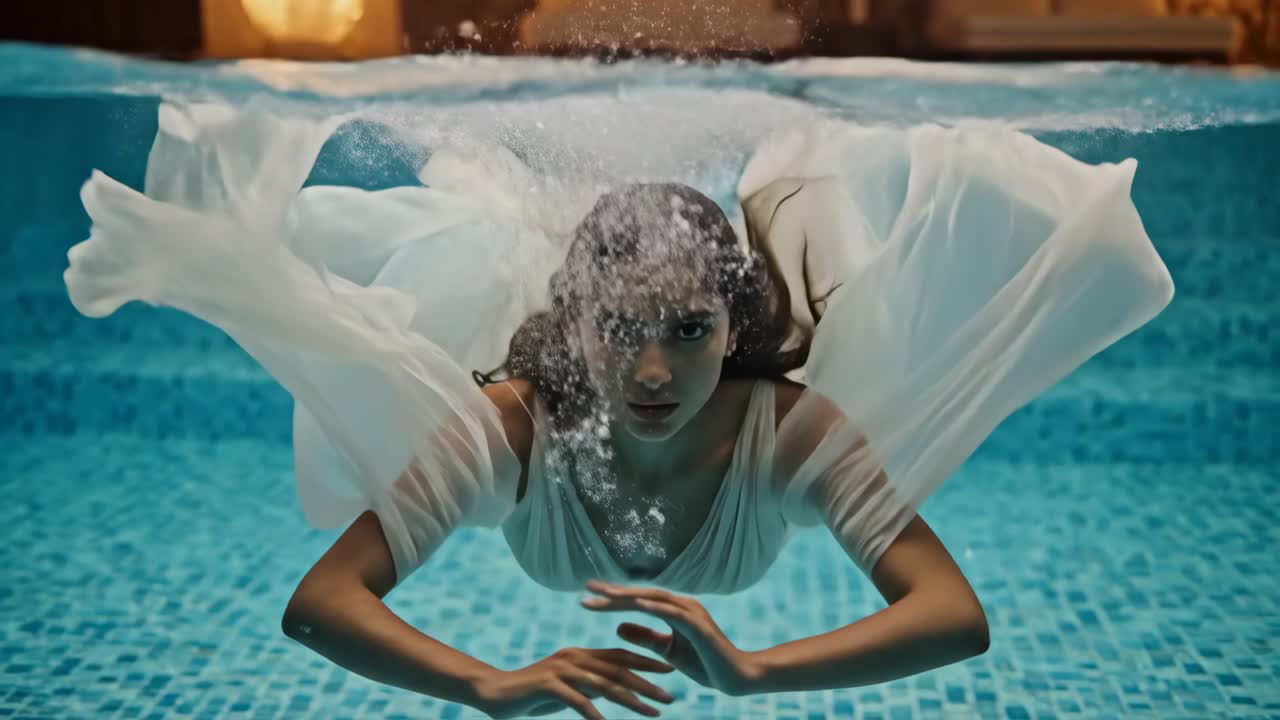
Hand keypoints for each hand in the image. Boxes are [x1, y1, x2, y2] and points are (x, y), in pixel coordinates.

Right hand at [472, 646, 675, 719]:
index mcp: (580, 655)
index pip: (620, 656)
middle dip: (647, 683)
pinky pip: (577, 701)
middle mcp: (574, 657)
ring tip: (653, 711)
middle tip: (671, 695)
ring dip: (632, 700)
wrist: (494, 692)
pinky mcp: (548, 684)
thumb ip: (590, 686)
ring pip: (605, 685)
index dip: (646, 662)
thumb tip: (613, 692)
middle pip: (618, 670)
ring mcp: (562, 669)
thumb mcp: (568, 688)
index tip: (671, 670)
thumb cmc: (533, 693)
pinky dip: (594, 714)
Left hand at [580, 580, 760, 696]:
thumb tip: (617, 627)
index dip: (613, 597)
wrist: (735, 678)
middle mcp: (682, 605)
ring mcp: (692, 613)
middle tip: (586, 588)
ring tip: (605, 594)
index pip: (637, 600)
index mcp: (674, 609)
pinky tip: (637, 605)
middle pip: (642, 594)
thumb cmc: (704, 663)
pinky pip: (675, 614)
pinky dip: (656, 608)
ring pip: (655, 599)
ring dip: (629, 596)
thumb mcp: (667, 650)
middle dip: (614, 591)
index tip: (587, 596)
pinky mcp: (700, 627)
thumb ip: (645, 637)